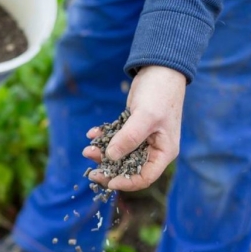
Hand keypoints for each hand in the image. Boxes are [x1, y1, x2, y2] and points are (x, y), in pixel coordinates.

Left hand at [82, 65, 185, 190]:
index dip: (126, 182)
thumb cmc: (160, 93)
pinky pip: (115, 138)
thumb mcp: (145, 117)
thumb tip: (111, 157)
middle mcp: (153, 148)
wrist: (160, 69)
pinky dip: (103, 137)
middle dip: (109, 169)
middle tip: (90, 170)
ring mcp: (142, 138)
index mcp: (164, 152)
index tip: (108, 181)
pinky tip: (92, 133)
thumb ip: (128, 138)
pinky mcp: (131, 127)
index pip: (145, 177)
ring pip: (119, 154)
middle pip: (129, 168)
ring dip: (102, 153)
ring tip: (87, 149)